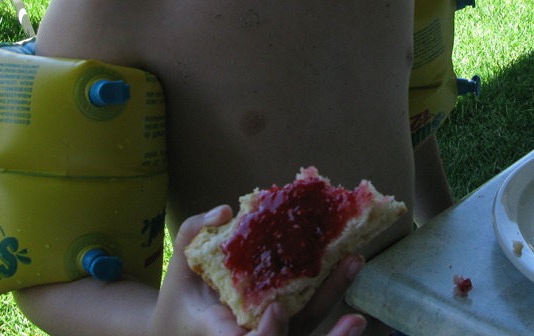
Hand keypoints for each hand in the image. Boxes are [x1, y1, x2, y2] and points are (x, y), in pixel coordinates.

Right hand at [157, 207, 367, 335]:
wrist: (178, 329)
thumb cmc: (178, 298)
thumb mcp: (177, 266)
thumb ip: (193, 233)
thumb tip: (226, 211)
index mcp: (219, 334)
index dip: (267, 335)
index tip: (276, 310)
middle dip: (324, 330)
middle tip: (353, 315)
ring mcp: (273, 334)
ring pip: (307, 332)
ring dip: (337, 315)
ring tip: (355, 270)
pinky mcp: (285, 329)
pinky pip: (310, 324)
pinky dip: (334, 317)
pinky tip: (355, 302)